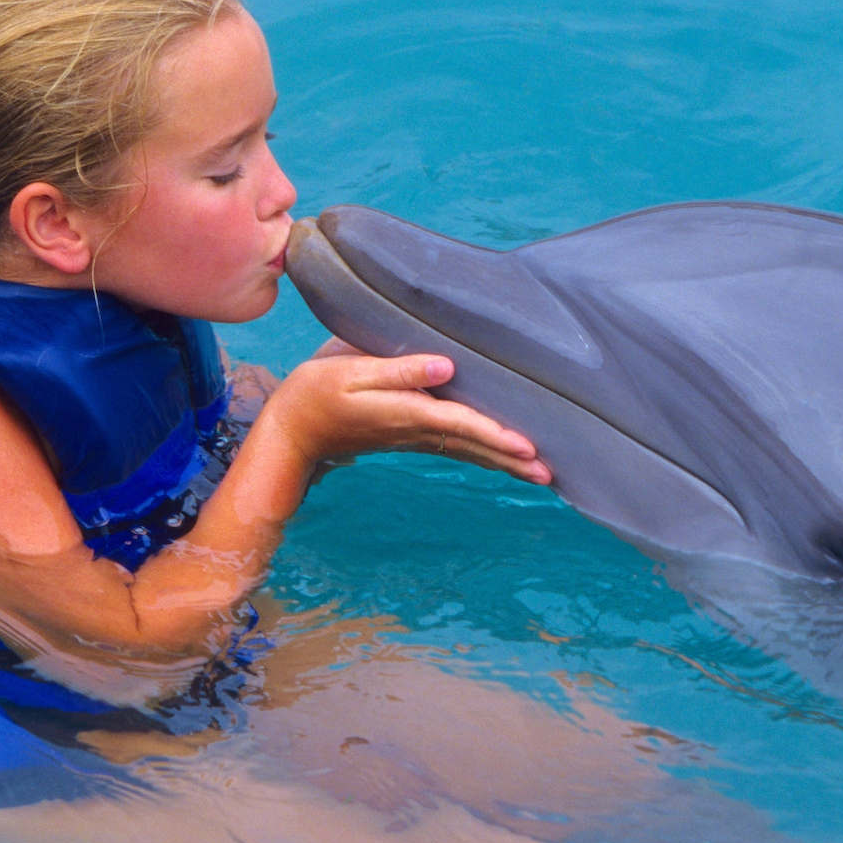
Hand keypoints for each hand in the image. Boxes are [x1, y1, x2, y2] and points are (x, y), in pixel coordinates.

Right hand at [261, 340, 550, 484]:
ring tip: (541, 474)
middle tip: (551, 475)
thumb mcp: (351, 372)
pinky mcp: (410, 437)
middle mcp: (417, 430)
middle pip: (475, 446)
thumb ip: (400, 370)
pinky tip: (503, 458)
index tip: (529, 448)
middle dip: (513, 460)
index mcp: (407, 413)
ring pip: (469, 451)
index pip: (462, 424)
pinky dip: (484, 454)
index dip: (497, 435)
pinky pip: (457, 448)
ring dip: (505, 462)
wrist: (291, 430)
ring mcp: (414, 438)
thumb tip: (446, 367)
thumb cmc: (315, 393)